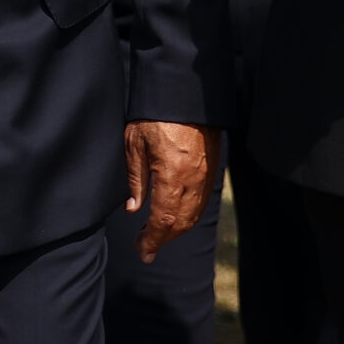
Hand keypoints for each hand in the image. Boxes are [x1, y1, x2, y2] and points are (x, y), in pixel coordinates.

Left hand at [125, 121, 219, 262]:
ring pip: (193, 214)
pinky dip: (188, 215)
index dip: (153, 239)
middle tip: (145, 248)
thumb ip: (135, 179)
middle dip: (163, 239)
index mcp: (172, 174)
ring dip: (175, 230)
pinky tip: (174, 217)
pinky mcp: (210, 169)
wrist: (185, 92)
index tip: (143, 251)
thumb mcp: (134, 143)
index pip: (163, 219)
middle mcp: (193, 179)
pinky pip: (201, 201)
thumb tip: (134, 208)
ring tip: (156, 235)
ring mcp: (205, 175)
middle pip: (180, 222)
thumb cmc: (154, 115)